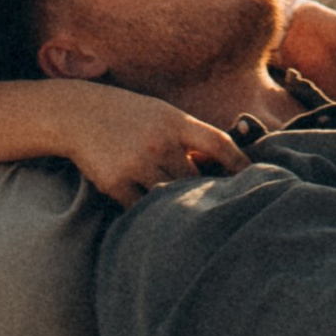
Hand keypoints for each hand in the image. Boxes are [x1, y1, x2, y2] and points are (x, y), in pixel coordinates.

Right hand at [39, 78, 242, 203]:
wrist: (79, 113)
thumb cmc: (128, 115)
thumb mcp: (162, 114)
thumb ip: (189, 137)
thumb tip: (222, 165)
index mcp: (175, 122)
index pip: (219, 143)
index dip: (240, 164)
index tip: (256, 179)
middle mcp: (159, 142)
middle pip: (195, 180)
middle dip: (207, 195)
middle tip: (223, 212)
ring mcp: (136, 163)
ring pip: (169, 197)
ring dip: (178, 209)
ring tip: (190, 223)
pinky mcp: (115, 183)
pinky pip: (140, 209)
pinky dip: (148, 216)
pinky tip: (153, 220)